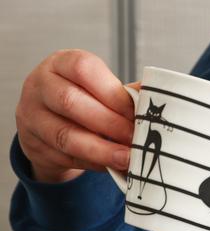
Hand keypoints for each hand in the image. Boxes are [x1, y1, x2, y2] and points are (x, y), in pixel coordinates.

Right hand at [15, 49, 135, 182]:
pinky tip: (112, 166)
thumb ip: (124, 94)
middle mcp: (41, 85)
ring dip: (101, 150)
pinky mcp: (33, 144)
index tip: (136, 113)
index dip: (113, 93)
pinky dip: (93, 163)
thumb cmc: (82, 100)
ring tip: (127, 158)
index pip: (83, 69)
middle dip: (109, 123)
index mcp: (61, 63)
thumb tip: (156, 95)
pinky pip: (65, 157)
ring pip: (65, 135)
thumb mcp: (99, 89)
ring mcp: (32, 116)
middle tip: (135, 138)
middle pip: (70, 102)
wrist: (47, 123)